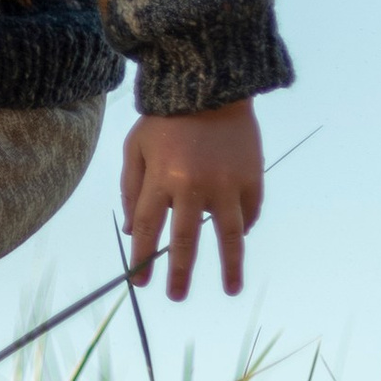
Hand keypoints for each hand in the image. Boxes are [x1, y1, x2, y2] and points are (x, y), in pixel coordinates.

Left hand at [121, 100, 263, 300]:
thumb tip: (129, 231)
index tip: (141, 282)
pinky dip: (244, 226)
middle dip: (179, 273)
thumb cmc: (166, 118)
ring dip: (230, 265)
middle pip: (184, 240)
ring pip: (229, 235)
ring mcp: (226, 183)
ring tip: (232, 289)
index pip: (146, 228)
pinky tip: (240, 239)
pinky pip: (249, 211)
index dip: (141, 257)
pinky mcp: (252, 177)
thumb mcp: (136, 147)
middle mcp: (193, 185)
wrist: (211, 84)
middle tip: (176, 296)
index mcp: (160, 177)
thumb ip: (130, 189)